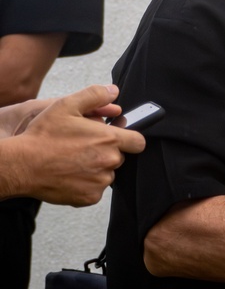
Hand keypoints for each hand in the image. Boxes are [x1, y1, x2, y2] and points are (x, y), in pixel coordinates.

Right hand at [3, 84, 145, 204]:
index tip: (118, 137)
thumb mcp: (67, 105)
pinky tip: (70, 174)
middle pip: (120, 157)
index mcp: (109, 139)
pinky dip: (86, 184)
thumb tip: (113, 91)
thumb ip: (94, 95)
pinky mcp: (89, 197)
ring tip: (73, 161)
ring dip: (97, 168)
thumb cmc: (43, 135)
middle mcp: (109, 161)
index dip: (130, 139)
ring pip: (107, 174)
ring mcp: (100, 181)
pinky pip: (95, 190)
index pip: (138, 142)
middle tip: (84, 147)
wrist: (21, 165)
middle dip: (107, 152)